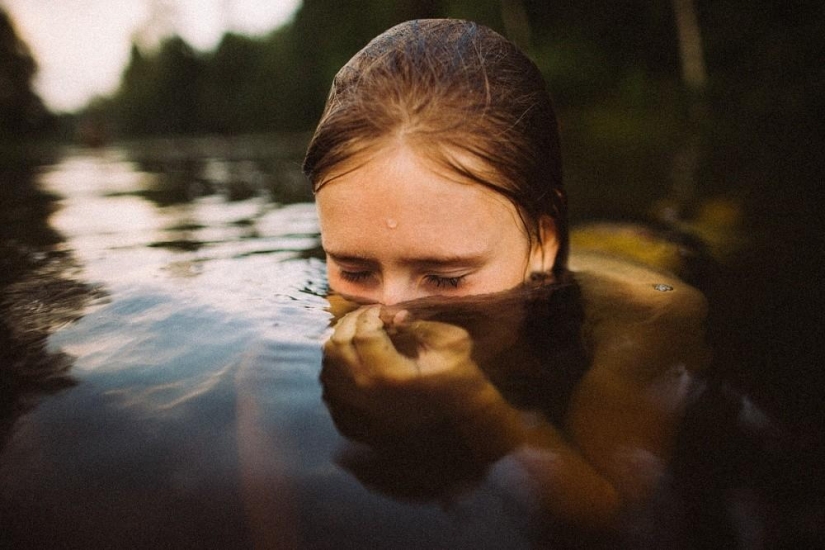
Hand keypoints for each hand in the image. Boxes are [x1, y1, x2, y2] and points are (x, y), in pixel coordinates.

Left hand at [321, 305, 494, 443]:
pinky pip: (329, 383)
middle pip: (339, 344)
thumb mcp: (452, 345)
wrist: (459, 421)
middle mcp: (367, 391)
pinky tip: (354, 355)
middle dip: (353, 321)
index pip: (364, 332)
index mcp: (391, 374)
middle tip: (370, 315)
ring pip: (329, 362)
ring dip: (341, 339)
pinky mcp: (352, 416)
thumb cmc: (459, 380)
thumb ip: (421, 325)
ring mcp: (356, 406)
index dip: (372, 313)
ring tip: (361, 331)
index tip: (386, 311)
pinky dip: (336, 363)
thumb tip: (395, 315)